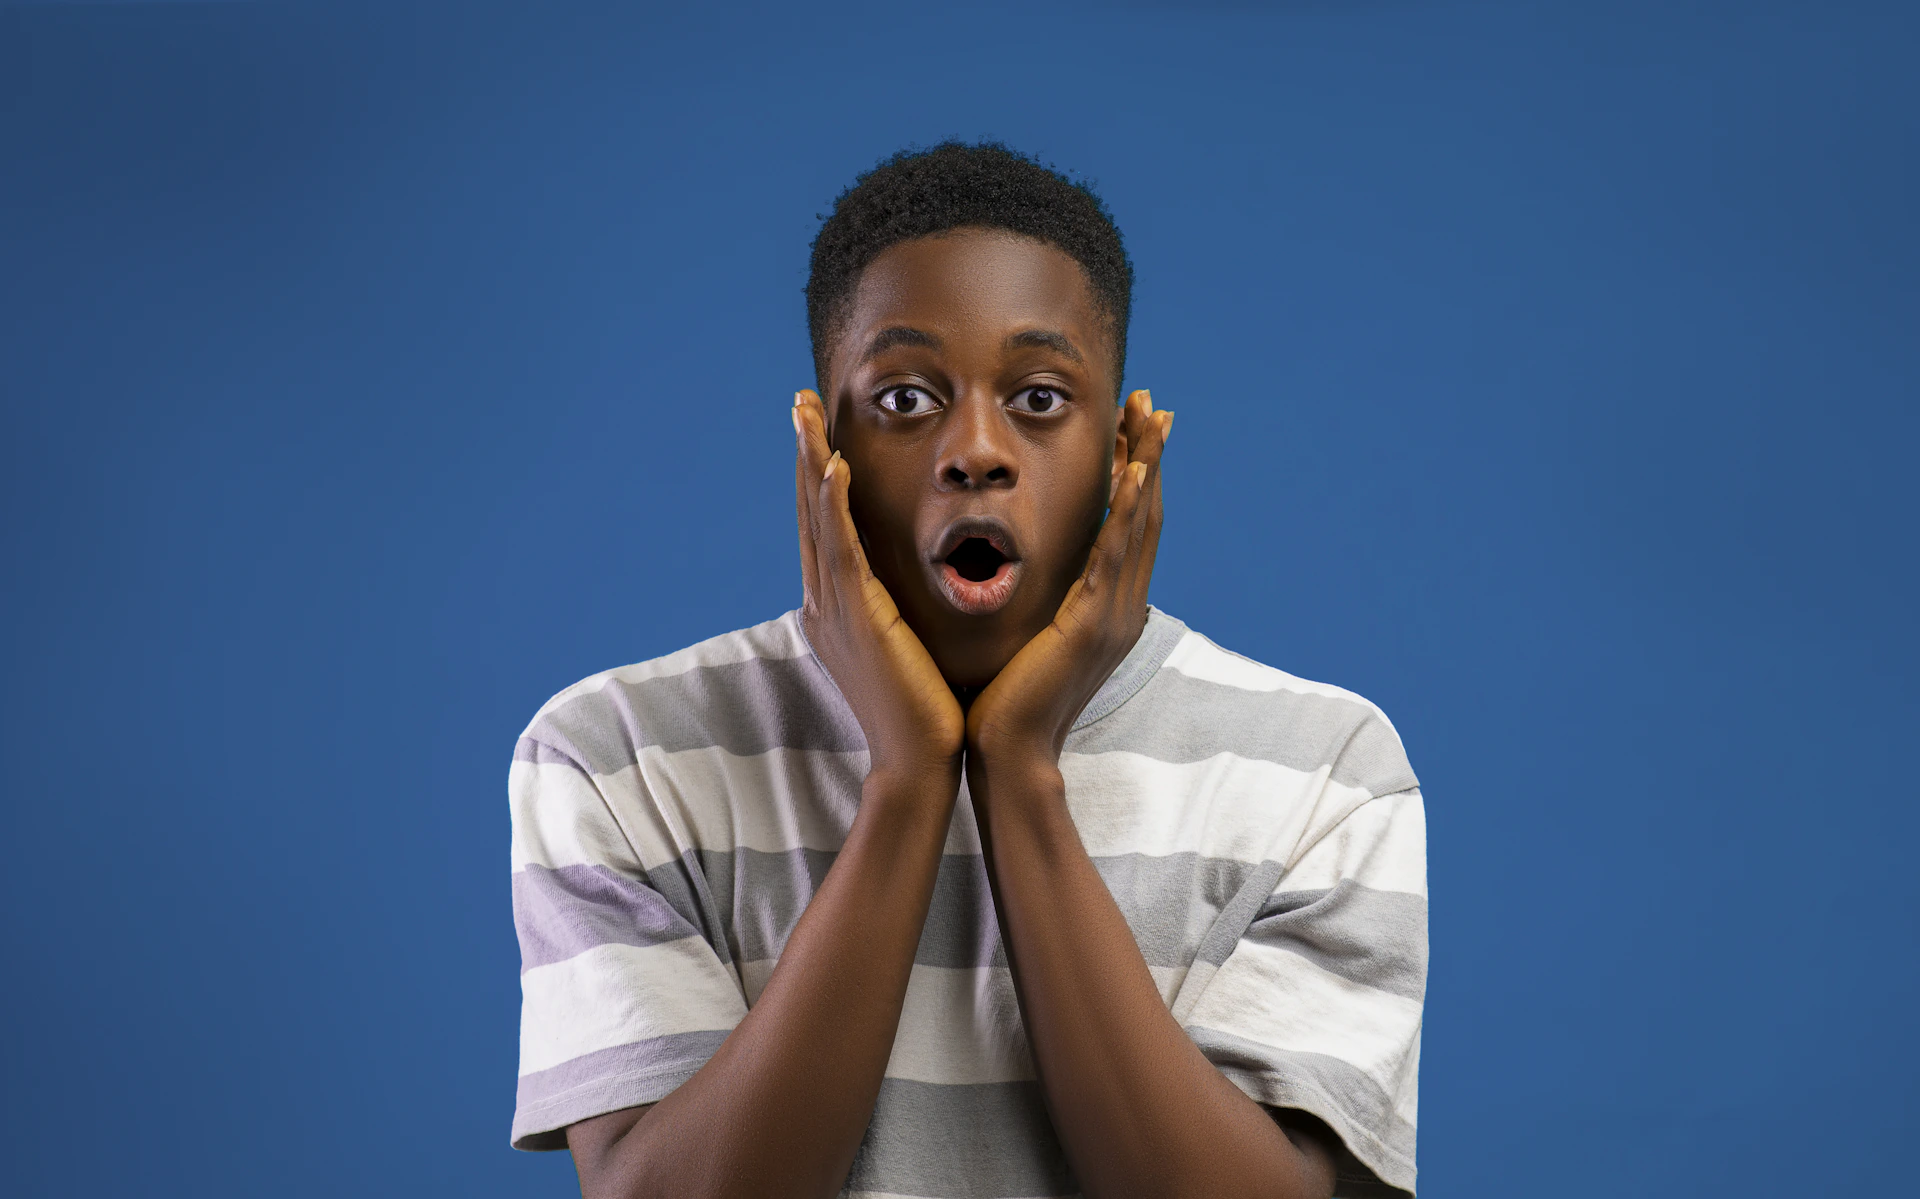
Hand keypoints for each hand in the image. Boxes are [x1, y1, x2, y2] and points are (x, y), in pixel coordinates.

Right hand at [793, 390, 965, 782]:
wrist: (919, 762)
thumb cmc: (924, 712)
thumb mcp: (902, 649)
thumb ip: (895, 614)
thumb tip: (904, 594)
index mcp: (836, 609)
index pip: (823, 528)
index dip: (817, 477)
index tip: (818, 432)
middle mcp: (824, 602)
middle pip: (809, 512)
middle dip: (805, 454)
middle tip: (800, 403)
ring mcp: (834, 608)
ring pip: (817, 519)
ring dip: (811, 461)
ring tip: (806, 413)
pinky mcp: (856, 616)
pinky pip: (840, 548)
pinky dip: (833, 503)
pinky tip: (834, 465)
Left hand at [965, 390, 1171, 772]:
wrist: (1007, 755)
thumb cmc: (1006, 702)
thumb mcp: (1034, 640)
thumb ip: (1048, 605)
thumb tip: (1041, 580)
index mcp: (1107, 610)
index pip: (1130, 528)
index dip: (1137, 474)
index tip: (1135, 428)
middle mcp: (1121, 608)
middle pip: (1146, 516)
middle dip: (1149, 456)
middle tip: (1153, 404)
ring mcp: (1112, 617)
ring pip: (1139, 526)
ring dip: (1146, 466)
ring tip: (1150, 418)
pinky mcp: (1091, 626)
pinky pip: (1114, 557)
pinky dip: (1127, 512)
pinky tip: (1134, 474)